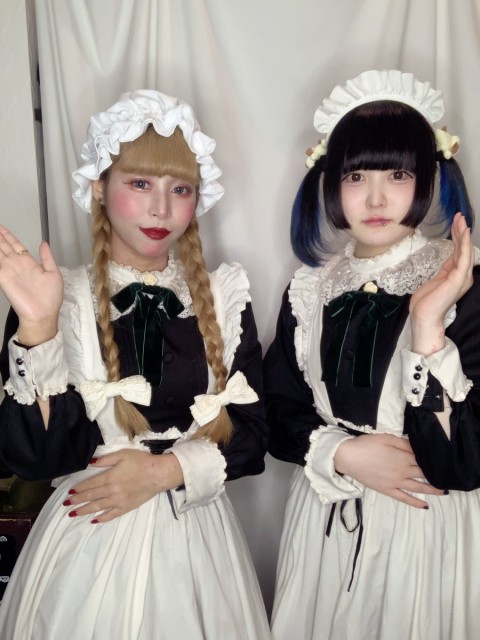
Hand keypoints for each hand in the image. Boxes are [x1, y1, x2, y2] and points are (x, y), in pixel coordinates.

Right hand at [0, 225, 62, 344]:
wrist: (43, 314)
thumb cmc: (50, 298)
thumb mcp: (54, 274)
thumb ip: (47, 258)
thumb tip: (44, 242)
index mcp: (28, 262)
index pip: (15, 245)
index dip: (8, 236)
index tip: (0, 227)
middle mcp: (16, 265)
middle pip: (3, 246)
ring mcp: (8, 271)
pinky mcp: (3, 279)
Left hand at [65, 450, 184, 522]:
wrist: (158, 474)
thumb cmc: (141, 461)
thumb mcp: (122, 454)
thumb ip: (105, 459)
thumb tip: (90, 463)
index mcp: (109, 477)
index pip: (90, 484)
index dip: (79, 489)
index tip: (69, 493)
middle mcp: (111, 491)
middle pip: (91, 496)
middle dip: (77, 501)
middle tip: (66, 505)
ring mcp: (118, 501)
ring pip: (98, 507)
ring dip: (84, 510)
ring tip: (73, 514)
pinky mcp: (126, 507)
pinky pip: (111, 515)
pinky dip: (102, 518)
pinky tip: (94, 520)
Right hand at [334, 433, 444, 507]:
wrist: (349, 457)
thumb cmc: (367, 445)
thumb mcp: (387, 438)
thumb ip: (404, 443)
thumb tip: (419, 448)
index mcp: (404, 457)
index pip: (422, 460)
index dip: (432, 461)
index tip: (442, 462)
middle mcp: (403, 472)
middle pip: (423, 473)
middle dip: (435, 475)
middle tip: (446, 477)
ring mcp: (396, 483)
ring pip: (418, 487)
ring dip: (432, 490)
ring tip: (443, 492)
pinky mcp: (387, 490)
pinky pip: (404, 498)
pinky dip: (415, 503)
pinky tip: (425, 506)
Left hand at [409, 213, 473, 355]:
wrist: (423, 316)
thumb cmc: (426, 301)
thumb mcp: (436, 279)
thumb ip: (444, 269)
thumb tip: (447, 258)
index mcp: (458, 275)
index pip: (460, 251)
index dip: (459, 236)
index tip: (456, 222)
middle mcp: (464, 275)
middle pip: (464, 248)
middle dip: (462, 231)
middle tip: (459, 215)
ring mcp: (462, 277)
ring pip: (465, 250)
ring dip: (463, 233)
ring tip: (461, 219)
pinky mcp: (458, 279)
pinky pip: (463, 257)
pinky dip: (464, 243)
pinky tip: (463, 232)